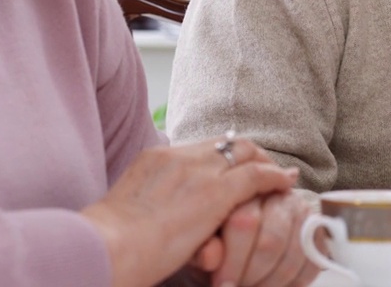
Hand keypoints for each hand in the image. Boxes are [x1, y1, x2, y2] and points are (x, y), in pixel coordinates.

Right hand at [81, 137, 298, 286]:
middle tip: (266, 167)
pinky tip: (285, 183)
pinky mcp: (214, 193)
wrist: (106, 248)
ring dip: (264, 163)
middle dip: (249, 153)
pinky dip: (273, 178)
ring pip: (243, 153)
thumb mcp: (132, 212)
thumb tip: (176, 220)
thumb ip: (157, 205)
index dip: (224, 155)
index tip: (236, 166)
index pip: (201, 148)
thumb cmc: (111, 244)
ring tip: (279, 176)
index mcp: (154, 158)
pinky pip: (255, 176)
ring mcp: (197, 171)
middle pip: (225, 143)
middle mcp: (177, 156)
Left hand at [210, 191, 318, 285]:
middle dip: (252, 274)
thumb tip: (210, 257)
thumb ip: (202, 248)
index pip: (244, 223)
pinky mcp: (317, 233)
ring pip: (293, 254)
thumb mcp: (201, 242)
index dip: (233, 260)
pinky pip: (312, 262)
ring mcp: (302, 213)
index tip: (222, 284)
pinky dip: (292, 284)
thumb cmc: (219, 241)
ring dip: (271, 282)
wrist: (244, 239)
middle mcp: (278, 196)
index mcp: (245, 189)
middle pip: (270, 241)